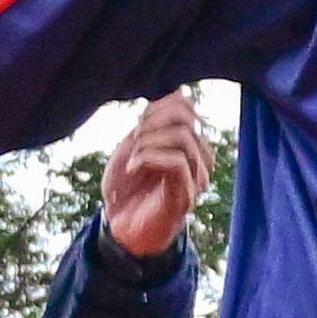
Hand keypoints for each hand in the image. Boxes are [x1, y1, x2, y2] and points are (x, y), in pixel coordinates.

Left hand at [98, 88, 210, 262]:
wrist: (119, 226)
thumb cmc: (125, 187)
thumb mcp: (132, 145)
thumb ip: (152, 121)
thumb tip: (178, 91)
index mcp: (186, 143)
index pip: (186, 107)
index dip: (158, 107)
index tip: (136, 124)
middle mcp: (197, 158)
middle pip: (186, 120)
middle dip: (153, 124)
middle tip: (133, 140)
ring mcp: (195, 177)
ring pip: (184, 139)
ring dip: (150, 142)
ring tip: (132, 156)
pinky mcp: (185, 195)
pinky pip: (178, 162)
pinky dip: (150, 158)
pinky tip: (133, 167)